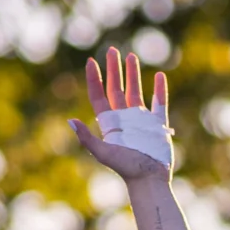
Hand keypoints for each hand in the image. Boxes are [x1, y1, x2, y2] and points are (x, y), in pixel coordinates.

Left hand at [70, 46, 170, 182]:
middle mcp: (124, 119)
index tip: (91, 62)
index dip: (94, 79)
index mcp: (110, 123)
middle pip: (116, 88)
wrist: (149, 179)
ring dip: (133, 74)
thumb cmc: (126, 168)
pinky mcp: (157, 125)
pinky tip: (158, 76)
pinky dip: (159, 90)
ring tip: (131, 57)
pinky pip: (159, 103)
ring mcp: (141, 120)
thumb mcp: (103, 152)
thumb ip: (87, 137)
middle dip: (114, 69)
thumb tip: (70, 121)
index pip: (99, 96)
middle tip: (112, 51)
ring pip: (136, 91)